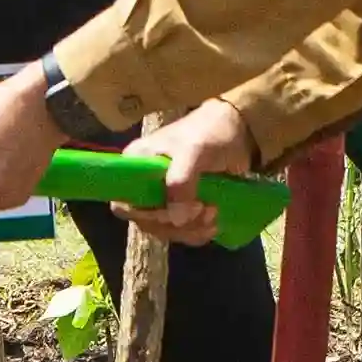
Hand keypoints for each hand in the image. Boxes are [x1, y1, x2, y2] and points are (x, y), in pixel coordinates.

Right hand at [118, 105, 252, 247]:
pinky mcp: (182, 206)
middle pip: (146, 221)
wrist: (237, 129)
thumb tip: (176, 220)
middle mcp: (143, 183)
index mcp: (135, 164)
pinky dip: (197, 232)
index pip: (124, 202)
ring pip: (166, 229)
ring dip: (190, 230)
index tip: (172, 213)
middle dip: (175, 224)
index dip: (145, 215)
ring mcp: (163, 196)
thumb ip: (181, 182)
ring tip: (213, 213)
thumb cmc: (209, 134)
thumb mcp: (193, 152)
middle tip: (202, 210)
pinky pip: (182, 230)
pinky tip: (213, 223)